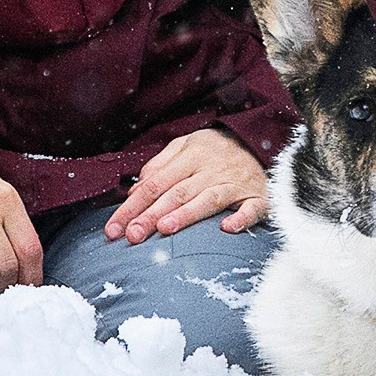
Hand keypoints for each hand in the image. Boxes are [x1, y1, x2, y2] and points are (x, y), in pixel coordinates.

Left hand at [106, 127, 267, 244]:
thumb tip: (134, 192)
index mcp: (190, 156)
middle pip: (176, 193)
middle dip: (151, 215)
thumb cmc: (216, 149)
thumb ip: (159, 165)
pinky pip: (250, 208)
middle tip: (131, 235)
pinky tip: (226, 228)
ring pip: (207, 199)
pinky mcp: (257, 197)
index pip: (155, 182)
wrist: (261, 140)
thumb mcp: (186, 145)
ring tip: (164, 229)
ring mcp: (234, 184)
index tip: (114, 228)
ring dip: (187, 214)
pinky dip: (240, 218)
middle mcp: (210, 170)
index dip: (133, 205)